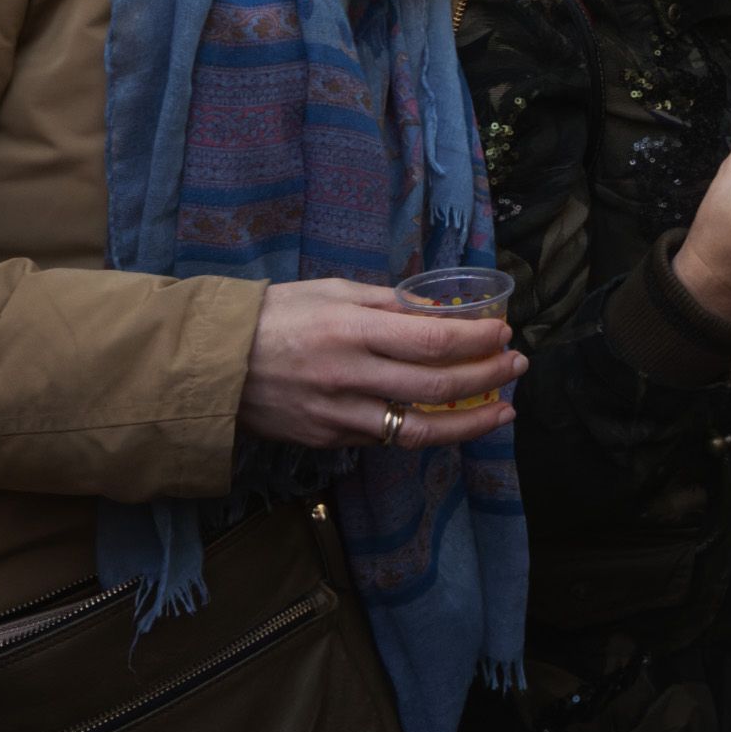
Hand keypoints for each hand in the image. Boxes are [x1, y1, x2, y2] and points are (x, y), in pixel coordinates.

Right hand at [236, 278, 521, 451]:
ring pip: (420, 429)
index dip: (477, 339)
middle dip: (488, 378)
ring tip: (504, 410)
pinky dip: (427, 430)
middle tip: (517, 366)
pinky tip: (451, 420)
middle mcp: (350, 377)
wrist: (213, 365)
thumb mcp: (332, 291)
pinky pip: (387, 438)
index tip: (505, 332)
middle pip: (436, 388)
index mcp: (352, 330)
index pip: (432, 340)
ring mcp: (340, 416)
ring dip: (471, 422)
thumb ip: (387, 304)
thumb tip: (439, 312)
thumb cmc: (276, 315)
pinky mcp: (330, 440)